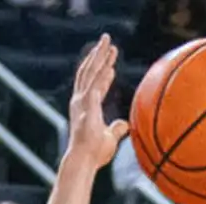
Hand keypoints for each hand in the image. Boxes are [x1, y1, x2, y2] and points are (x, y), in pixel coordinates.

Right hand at [65, 35, 129, 169]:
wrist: (84, 161)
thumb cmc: (95, 153)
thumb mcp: (110, 138)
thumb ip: (116, 129)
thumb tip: (124, 124)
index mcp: (85, 105)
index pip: (93, 81)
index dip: (101, 68)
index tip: (110, 57)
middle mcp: (81, 100)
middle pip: (89, 71)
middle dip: (98, 54)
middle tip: (106, 39)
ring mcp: (82, 104)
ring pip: (91, 75)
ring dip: (100, 58)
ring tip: (109, 44)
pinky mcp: (87, 110)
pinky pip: (95, 89)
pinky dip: (102, 78)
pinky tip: (110, 68)